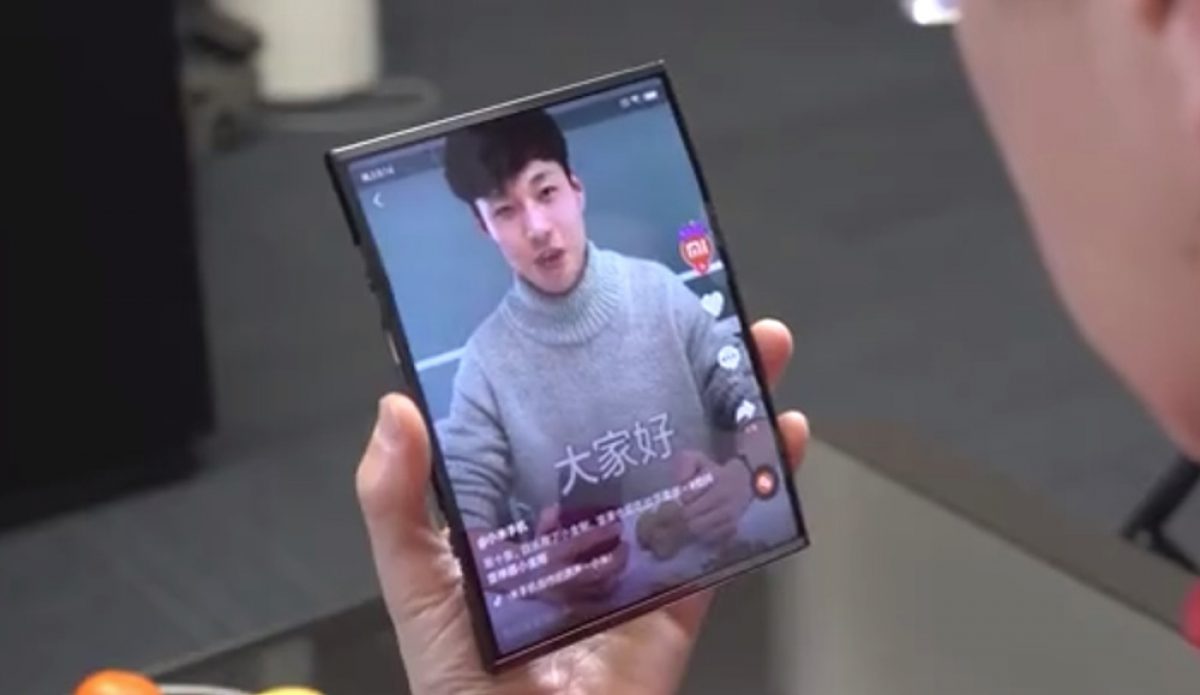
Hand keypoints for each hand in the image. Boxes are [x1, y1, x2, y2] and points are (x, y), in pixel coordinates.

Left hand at [356, 319, 808, 694]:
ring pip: (690, 470)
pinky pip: (725, 539)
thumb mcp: (415, 585)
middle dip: (676, 369)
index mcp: (517, 506)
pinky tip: (782, 442)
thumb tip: (393, 410)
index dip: (580, 362)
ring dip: (731, 410)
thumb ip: (396, 504)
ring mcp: (635, 558)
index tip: (608, 305)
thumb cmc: (459, 681)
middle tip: (706, 308)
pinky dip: (760, 492)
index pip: (550, 417)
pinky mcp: (679, 599)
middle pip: (635, 430)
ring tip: (755, 350)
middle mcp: (581, 522)